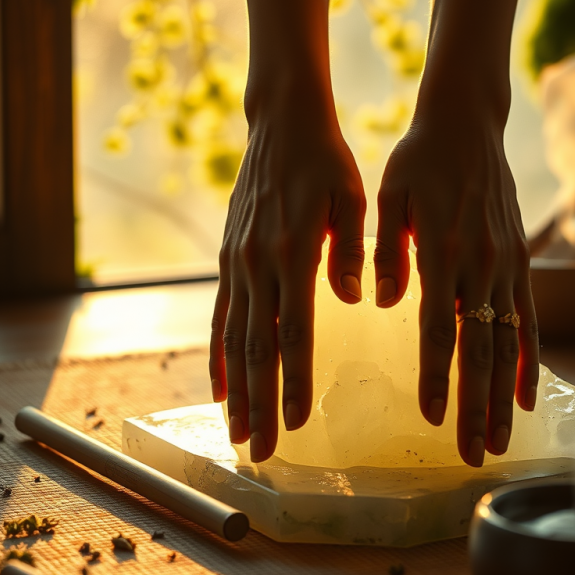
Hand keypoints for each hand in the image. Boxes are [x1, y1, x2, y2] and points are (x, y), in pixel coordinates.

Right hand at [210, 107, 365, 461]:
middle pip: (256, 347)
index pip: (293, 331)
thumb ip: (353, 251)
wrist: (282, 124)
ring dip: (235, 390)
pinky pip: (220, 316)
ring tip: (236, 432)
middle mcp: (258, 263)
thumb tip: (356, 298)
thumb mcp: (350, 199)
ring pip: (232, 339)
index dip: (292, 380)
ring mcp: (237, 263)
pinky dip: (217, 356)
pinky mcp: (229, 259)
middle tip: (259, 450)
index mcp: (294, 252)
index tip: (295, 422)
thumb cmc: (326, 162)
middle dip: (258, 403)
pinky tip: (219, 387)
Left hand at [374, 111, 538, 466]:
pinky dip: (530, 361)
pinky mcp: (520, 261)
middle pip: (481, 349)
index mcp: (442, 250)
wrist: (468, 124)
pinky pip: (530, 320)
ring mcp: (506, 265)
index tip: (432, 416)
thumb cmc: (421, 159)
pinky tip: (529, 396)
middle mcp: (480, 264)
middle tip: (472, 453)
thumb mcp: (392, 196)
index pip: (440, 327)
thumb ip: (386, 250)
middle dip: (476, 405)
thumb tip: (378, 302)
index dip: (438, 375)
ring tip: (501, 440)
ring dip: (505, 396)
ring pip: (510, 343)